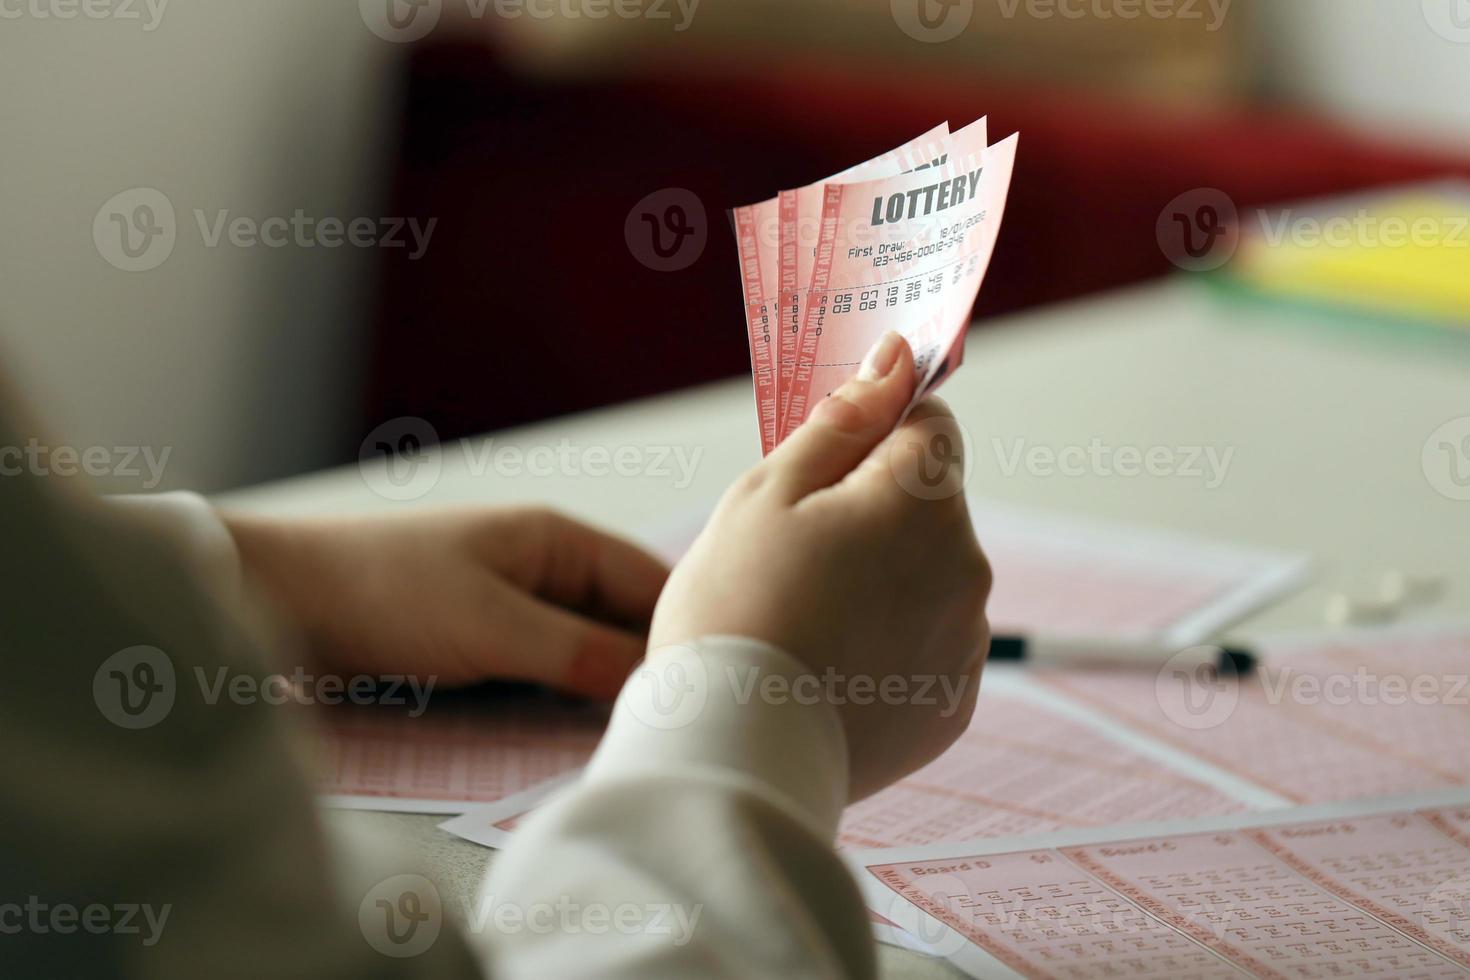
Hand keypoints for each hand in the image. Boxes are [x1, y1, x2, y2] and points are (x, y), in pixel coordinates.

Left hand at [222, 507, 668, 698]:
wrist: (278, 597)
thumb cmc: (387, 592)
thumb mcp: (495, 625)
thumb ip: (580, 653)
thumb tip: (659, 678)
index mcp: (556, 540)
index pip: (650, 582)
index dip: (687, 628)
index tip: (722, 683)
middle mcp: (542, 568)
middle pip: (620, 620)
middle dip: (647, 666)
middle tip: (680, 722)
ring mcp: (509, 607)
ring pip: (581, 651)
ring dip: (602, 688)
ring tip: (637, 733)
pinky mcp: (478, 644)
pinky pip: (541, 672)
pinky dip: (561, 698)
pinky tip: (576, 733)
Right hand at [649, 333, 990, 800]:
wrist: (733, 752)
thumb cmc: (735, 609)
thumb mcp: (767, 493)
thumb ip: (842, 422)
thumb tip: (895, 362)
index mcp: (923, 500)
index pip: (929, 423)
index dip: (875, 430)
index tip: (828, 460)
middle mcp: (966, 566)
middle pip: (929, 504)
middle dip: (873, 510)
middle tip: (794, 554)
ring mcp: (965, 641)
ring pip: (929, 575)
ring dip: (884, 578)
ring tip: (805, 621)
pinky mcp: (954, 704)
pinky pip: (927, 644)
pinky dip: (890, 643)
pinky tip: (830, 666)